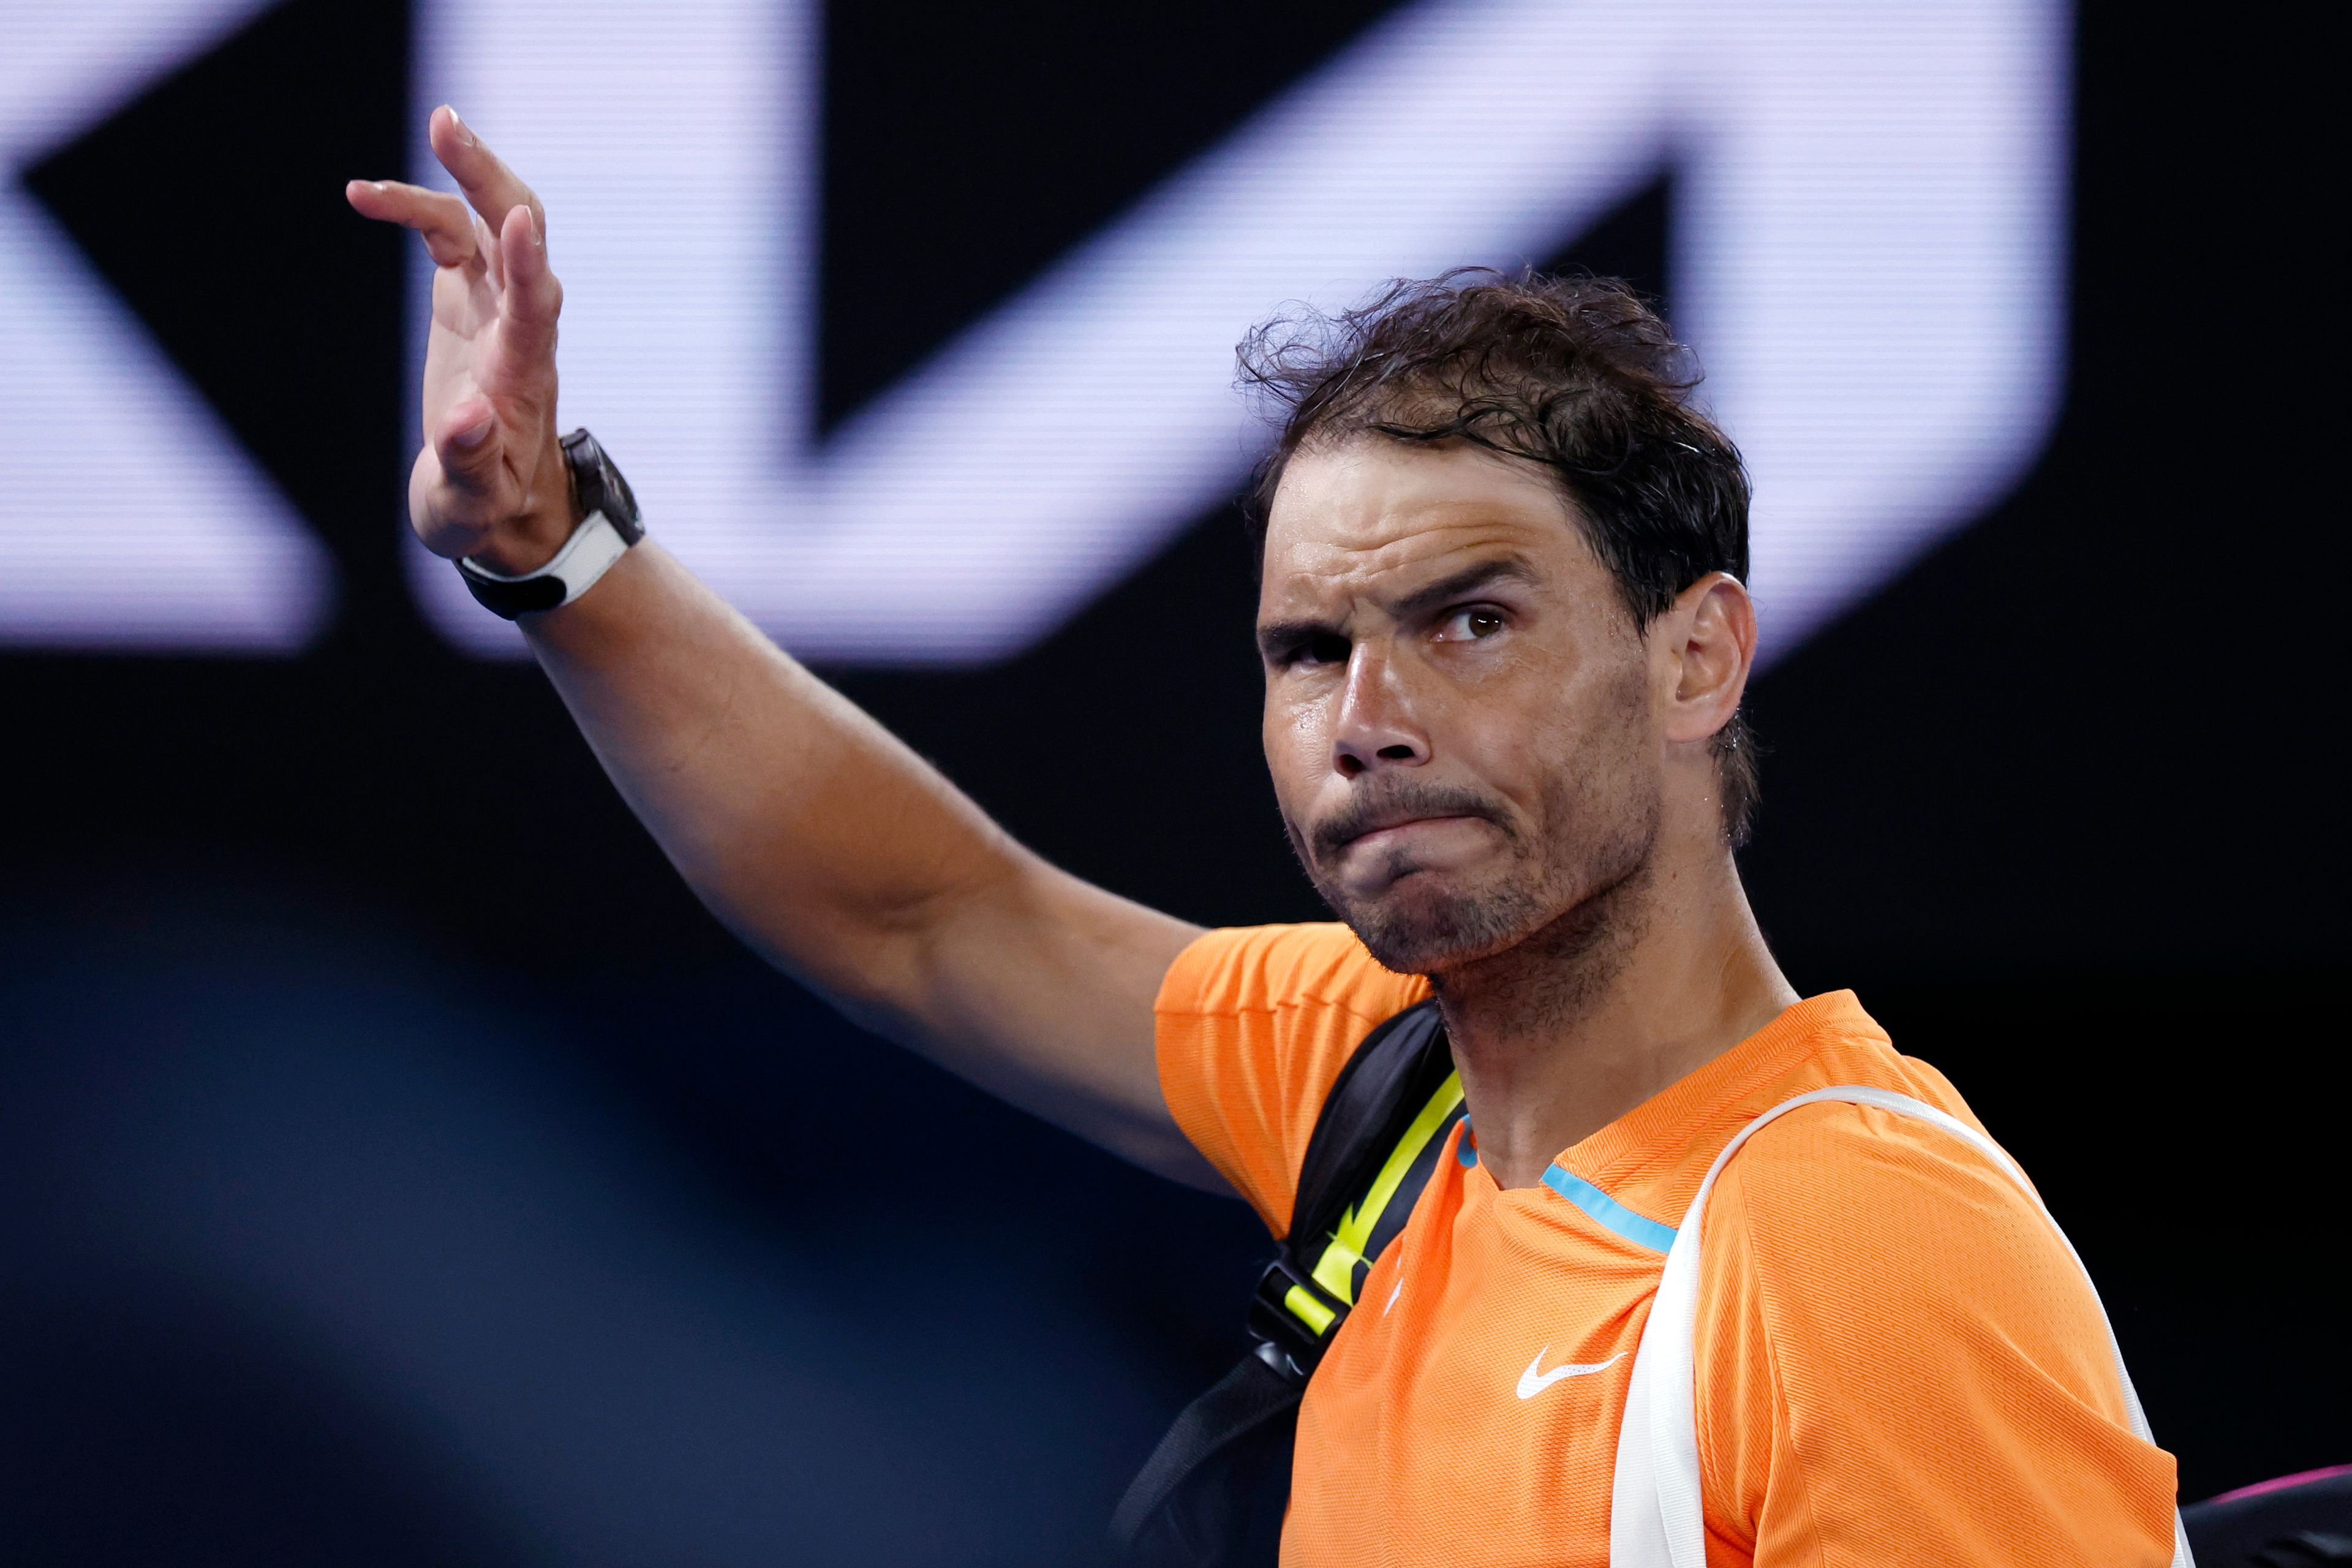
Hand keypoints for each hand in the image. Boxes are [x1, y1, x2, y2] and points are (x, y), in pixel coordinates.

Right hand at [347, 107, 574, 574]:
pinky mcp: (468, 298)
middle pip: (518, 235)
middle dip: (491, 180)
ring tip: (420, 137)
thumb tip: (466, 422)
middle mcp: (519, 328)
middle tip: (449, 127)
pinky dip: (411, 208)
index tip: (518, 219)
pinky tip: (362, 196)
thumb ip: (470, 464)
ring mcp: (496, 306)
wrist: (502, 505)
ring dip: (458, 175)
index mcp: (523, 375)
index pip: (534, 307)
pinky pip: (446, 234)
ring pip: (485, 220)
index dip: (526, 263)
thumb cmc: (487, 507)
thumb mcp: (474, 502)